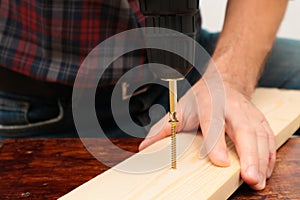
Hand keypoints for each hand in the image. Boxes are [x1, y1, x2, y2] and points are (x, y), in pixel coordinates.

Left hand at [139, 80, 275, 189]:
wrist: (223, 82)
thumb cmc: (200, 98)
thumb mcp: (180, 108)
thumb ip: (164, 128)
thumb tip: (145, 147)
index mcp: (209, 102)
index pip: (213, 121)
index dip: (216, 141)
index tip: (220, 161)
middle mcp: (232, 107)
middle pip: (244, 130)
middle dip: (248, 154)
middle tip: (248, 177)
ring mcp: (248, 112)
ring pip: (259, 135)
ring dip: (261, 159)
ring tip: (257, 181)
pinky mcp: (259, 119)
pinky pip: (268, 137)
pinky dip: (269, 155)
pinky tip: (266, 171)